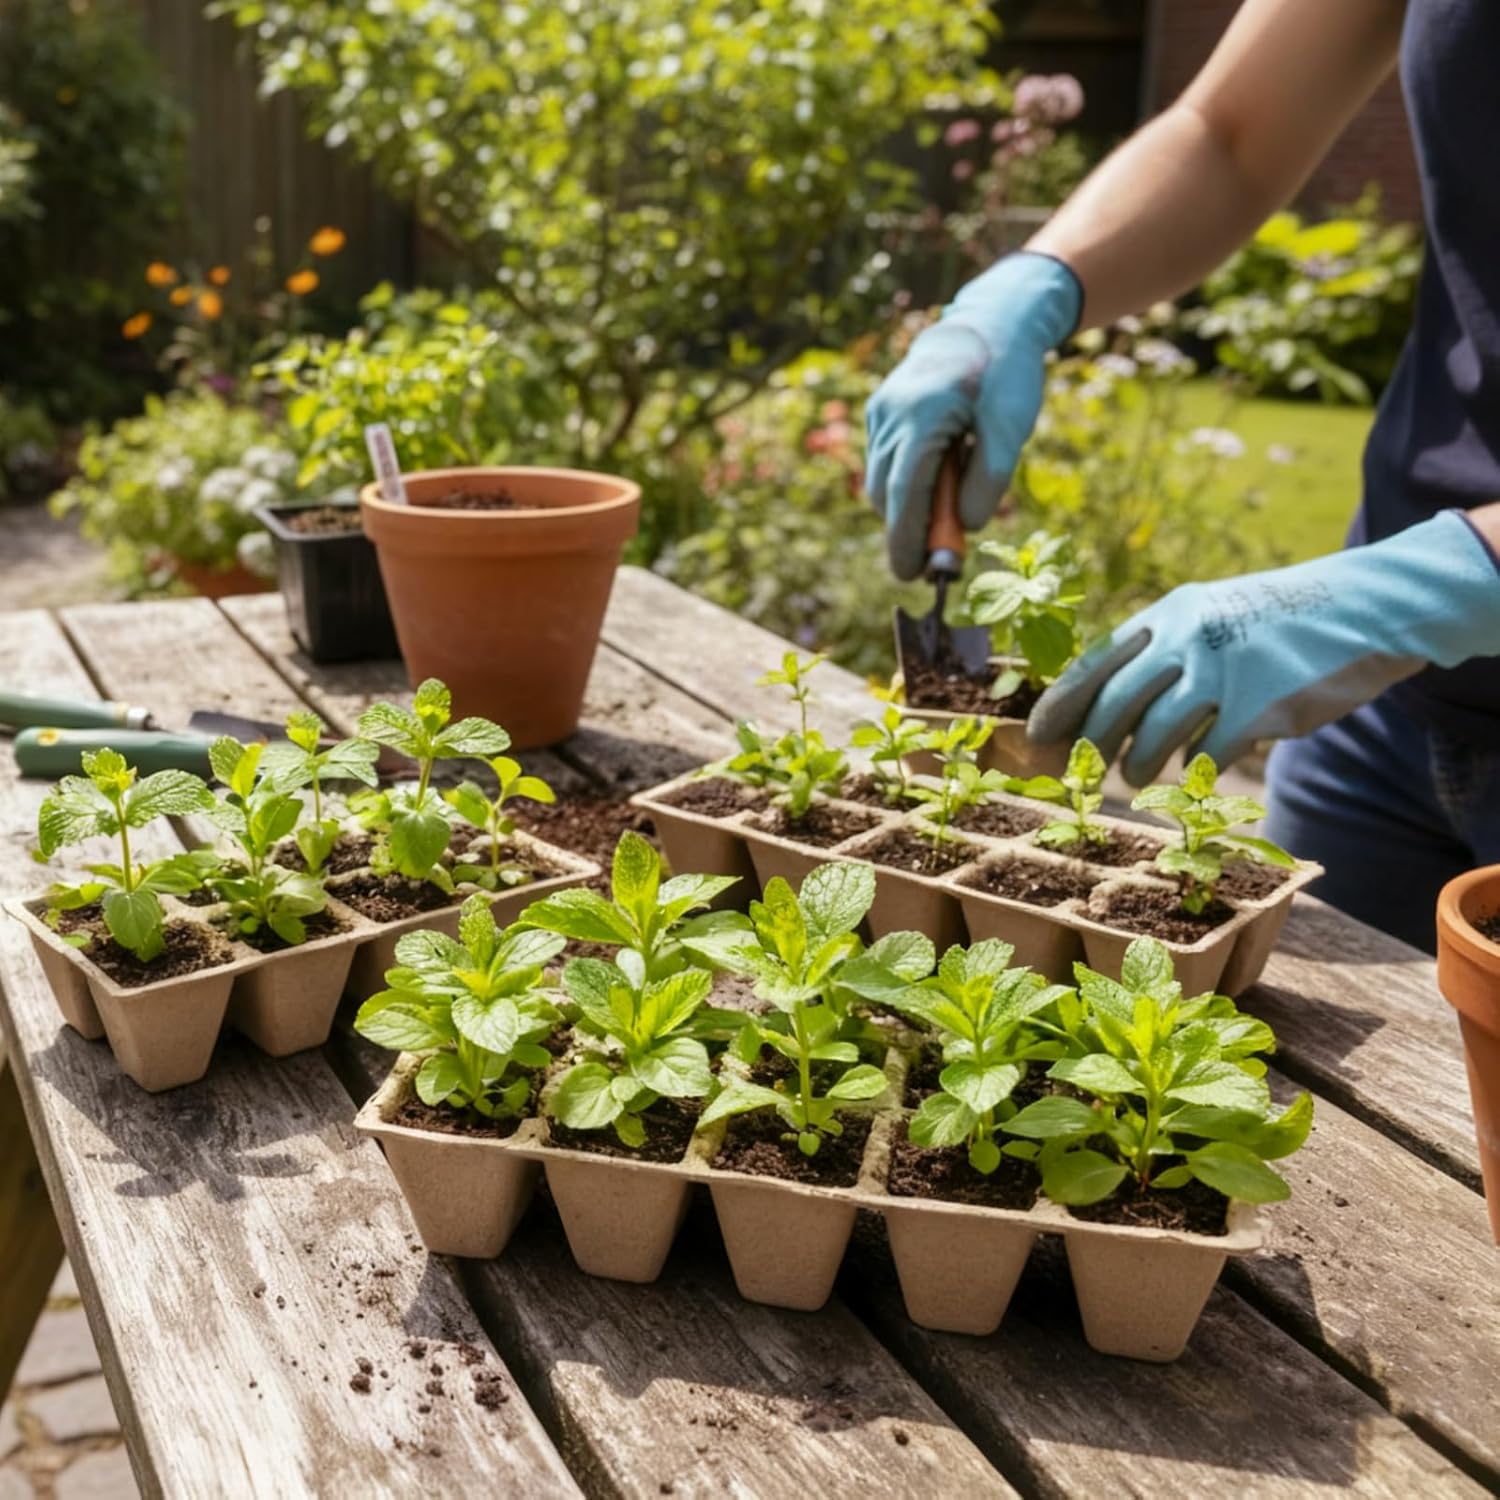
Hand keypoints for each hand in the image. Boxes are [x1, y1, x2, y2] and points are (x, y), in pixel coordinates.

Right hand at [864, 252, 1080, 579]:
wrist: (988, 321)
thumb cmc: (1006, 373)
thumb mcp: (1012, 426)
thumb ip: (989, 479)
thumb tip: (965, 526)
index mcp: (922, 417)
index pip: (903, 496)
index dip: (905, 541)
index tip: (911, 576)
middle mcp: (890, 416)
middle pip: (885, 496)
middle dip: (908, 531)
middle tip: (942, 554)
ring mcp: (880, 412)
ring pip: (882, 482)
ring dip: (910, 504)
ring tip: (953, 491)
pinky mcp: (879, 411)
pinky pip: (885, 462)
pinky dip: (907, 481)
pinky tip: (941, 465)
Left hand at [1029, 511, 1499, 785]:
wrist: (1364, 608)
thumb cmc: (1275, 620)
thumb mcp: (1211, 612)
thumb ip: (1165, 646)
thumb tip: (1108, 700)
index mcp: (1171, 613)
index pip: (1097, 660)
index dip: (1062, 701)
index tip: (1037, 733)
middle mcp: (1188, 638)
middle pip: (1115, 701)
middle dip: (1091, 740)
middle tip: (1082, 767)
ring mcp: (1224, 671)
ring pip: (1154, 734)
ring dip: (1137, 764)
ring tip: (1135, 775)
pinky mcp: (1260, 707)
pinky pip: (1208, 754)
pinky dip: (1194, 769)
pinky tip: (1194, 771)